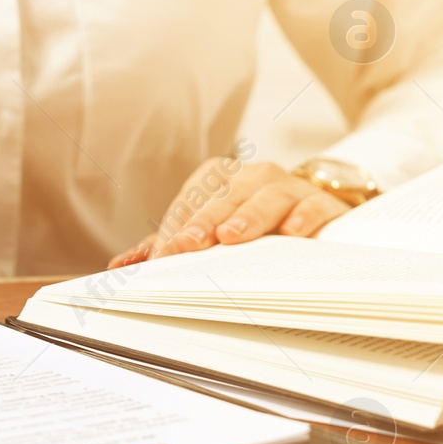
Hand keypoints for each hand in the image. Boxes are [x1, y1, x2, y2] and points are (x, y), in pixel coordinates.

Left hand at [108, 160, 352, 267]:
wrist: (312, 204)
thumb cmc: (251, 219)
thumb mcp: (210, 228)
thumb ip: (168, 245)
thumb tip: (121, 266)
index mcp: (219, 178)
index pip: (192, 203)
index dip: (176, 230)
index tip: (162, 258)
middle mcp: (253, 177)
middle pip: (225, 197)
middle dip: (205, 221)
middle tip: (189, 244)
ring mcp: (289, 187)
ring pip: (267, 197)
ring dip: (249, 217)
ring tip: (232, 236)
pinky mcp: (321, 202)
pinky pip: (312, 207)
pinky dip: (302, 218)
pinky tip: (291, 233)